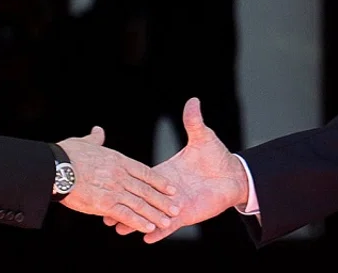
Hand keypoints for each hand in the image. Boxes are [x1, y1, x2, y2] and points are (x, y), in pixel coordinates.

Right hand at [58, 126, 180, 234]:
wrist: (55, 168)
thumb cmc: (66, 154)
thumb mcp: (84, 142)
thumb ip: (95, 139)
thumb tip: (98, 130)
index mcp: (117, 160)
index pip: (144, 172)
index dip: (159, 181)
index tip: (171, 188)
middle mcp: (120, 175)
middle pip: (146, 189)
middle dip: (162, 200)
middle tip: (176, 208)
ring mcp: (113, 190)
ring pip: (140, 204)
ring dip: (155, 214)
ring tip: (167, 221)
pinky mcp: (104, 204)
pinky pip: (126, 214)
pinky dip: (138, 222)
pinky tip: (149, 228)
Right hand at [103, 97, 248, 242]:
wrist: (233, 176)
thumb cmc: (216, 156)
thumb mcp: (202, 138)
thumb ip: (194, 122)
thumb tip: (193, 100)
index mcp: (165, 171)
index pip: (141, 177)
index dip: (125, 180)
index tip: (108, 182)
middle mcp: (166, 190)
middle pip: (139, 198)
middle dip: (122, 204)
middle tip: (104, 210)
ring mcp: (174, 204)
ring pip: (150, 215)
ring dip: (135, 222)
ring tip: (118, 228)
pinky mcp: (185, 216)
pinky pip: (169, 227)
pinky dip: (159, 232)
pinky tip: (147, 238)